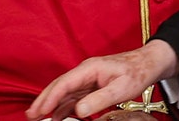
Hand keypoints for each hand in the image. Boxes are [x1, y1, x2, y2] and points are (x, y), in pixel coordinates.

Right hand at [25, 40, 178, 120]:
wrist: (148, 63)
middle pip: (59, 86)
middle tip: (31, 115)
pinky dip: (63, 105)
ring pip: (64, 91)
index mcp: (90, 68)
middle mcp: (85, 71)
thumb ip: (99, 99)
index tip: (40, 110)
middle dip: (43, 100)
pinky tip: (57, 115)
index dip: (50, 97)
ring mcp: (87, 78)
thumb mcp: (120, 88)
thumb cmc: (136, 72)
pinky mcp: (91, 84)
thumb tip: (78, 110)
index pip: (64, 83)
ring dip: (51, 104)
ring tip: (38, 117)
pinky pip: (73, 96)